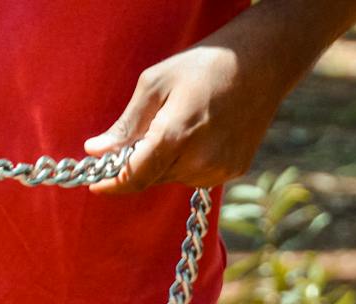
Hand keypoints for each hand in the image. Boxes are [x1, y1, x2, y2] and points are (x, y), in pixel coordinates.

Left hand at [82, 43, 284, 194]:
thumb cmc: (202, 67)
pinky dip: (190, 161)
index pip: (135, 177)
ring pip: (175, 177)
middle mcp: (199, 161)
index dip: (113, 185)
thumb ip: (126, 125)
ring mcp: (220, 170)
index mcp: (175, 136)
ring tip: (182, 124)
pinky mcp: (234, 171)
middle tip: (145, 133)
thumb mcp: (155, 85)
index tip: (96, 185)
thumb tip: (96, 151)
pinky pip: (198, 175)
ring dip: (167, 161)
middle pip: (153, 177)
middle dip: (140, 164)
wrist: (260, 66)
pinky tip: (202, 132)